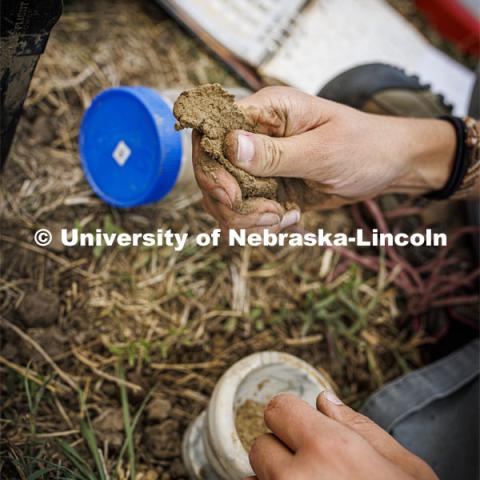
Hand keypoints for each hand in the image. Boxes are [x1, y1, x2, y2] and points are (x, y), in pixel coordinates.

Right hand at [193, 86, 455, 230]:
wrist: (388, 166)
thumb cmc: (365, 147)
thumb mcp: (323, 151)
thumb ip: (276, 153)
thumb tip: (229, 146)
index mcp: (266, 111)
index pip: (213, 131)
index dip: (211, 166)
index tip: (231, 195)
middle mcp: (255, 135)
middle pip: (212, 171)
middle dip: (232, 203)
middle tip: (268, 216)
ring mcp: (259, 164)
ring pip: (224, 197)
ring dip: (246, 218)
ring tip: (280, 219)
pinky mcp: (267, 187)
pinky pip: (244, 212)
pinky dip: (258, 225)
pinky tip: (287, 221)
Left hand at [246, 392, 437, 479]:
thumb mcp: (404, 469)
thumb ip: (360, 427)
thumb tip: (324, 401)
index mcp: (329, 449)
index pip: (277, 408)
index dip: (292, 416)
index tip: (304, 427)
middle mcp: (296, 478)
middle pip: (261, 445)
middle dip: (282, 451)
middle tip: (313, 468)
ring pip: (255, 479)